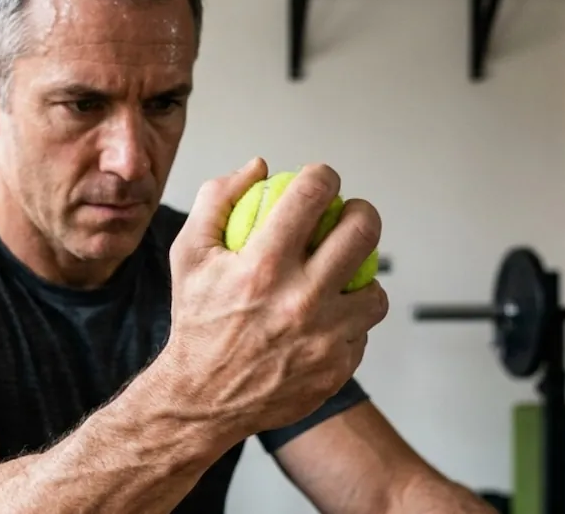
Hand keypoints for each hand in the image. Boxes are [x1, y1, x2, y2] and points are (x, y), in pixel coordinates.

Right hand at [161, 157, 388, 437]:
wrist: (202, 397)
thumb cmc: (197, 321)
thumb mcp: (189, 254)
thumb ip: (217, 200)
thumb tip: (259, 167)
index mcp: (261, 266)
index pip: (311, 195)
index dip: (323, 176)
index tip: (322, 180)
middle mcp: (298, 300)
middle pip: (361, 232)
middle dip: (360, 212)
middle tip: (349, 215)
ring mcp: (324, 337)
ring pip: (375, 289)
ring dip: (361, 276)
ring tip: (342, 273)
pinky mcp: (337, 367)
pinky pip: (362, 331)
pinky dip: (348, 321)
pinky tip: (329, 316)